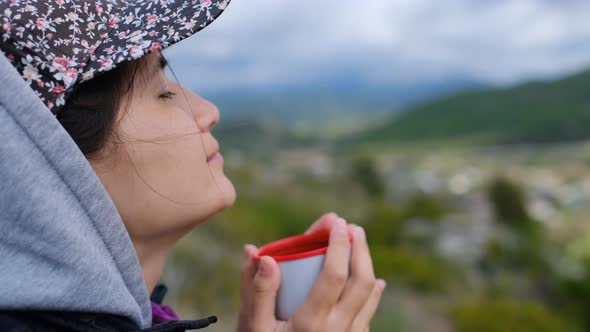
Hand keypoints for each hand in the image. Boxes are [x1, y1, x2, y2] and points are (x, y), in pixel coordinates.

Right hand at [237, 213, 385, 331]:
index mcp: (310, 324)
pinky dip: (373, 294)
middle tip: (351, 228)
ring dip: (368, 265)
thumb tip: (259, 253)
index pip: (334, 275)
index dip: (338, 245)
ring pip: (369, 297)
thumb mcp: (252, 328)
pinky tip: (374, 282)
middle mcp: (337, 331)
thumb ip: (256, 291)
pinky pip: (369, 316)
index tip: (336, 222)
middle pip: (361, 282)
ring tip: (360, 243)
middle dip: (360, 249)